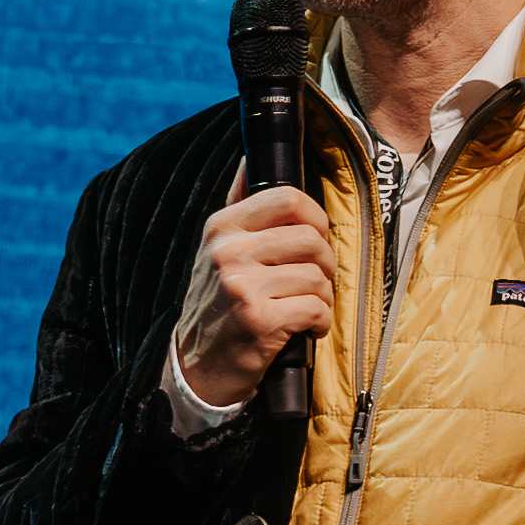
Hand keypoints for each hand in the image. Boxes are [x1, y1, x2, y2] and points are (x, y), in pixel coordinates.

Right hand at [170, 183, 331, 414]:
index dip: (315, 217)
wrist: (199, 366)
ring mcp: (241, 285)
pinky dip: (320, 322)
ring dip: (323, 297)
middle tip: (315, 280)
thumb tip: (252, 157)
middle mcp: (228, 252)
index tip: (314, 237)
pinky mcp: (258, 319)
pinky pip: (316, 308)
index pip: (287, 197)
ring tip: (305, 308)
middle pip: (311, 237)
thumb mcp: (218, 250)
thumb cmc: (219, 305)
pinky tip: (306, 329)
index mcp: (222, 227)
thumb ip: (238, 205)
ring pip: (318, 275)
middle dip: (326, 262)